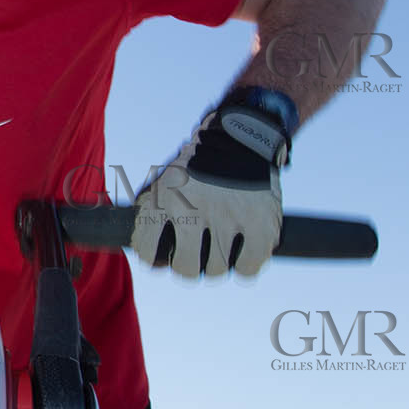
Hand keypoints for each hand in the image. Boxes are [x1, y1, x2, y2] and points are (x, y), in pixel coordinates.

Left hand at [131, 95, 288, 277]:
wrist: (241, 138)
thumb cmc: (197, 167)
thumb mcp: (165, 180)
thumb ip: (151, 213)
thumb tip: (153, 262)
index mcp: (164, 198)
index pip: (148, 250)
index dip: (153, 258)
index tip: (160, 254)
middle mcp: (194, 210)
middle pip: (185, 269)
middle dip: (187, 265)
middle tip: (193, 255)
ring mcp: (228, 219)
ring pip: (216, 270)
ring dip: (216, 263)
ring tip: (219, 247)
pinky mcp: (261, 226)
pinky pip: (247, 268)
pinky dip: (244, 264)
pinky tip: (242, 252)